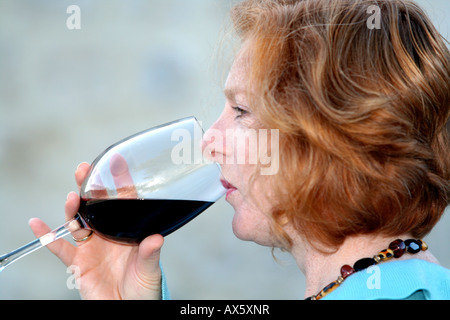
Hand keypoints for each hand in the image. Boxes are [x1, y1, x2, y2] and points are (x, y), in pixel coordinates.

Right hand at [29, 158, 164, 299]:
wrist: (127, 309)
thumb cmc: (143, 287)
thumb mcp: (150, 270)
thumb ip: (150, 253)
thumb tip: (156, 238)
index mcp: (128, 230)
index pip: (123, 202)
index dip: (119, 182)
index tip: (116, 162)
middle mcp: (108, 234)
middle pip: (96, 205)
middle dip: (89, 187)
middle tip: (84, 170)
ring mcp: (91, 246)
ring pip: (78, 221)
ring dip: (72, 209)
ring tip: (72, 198)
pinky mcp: (78, 262)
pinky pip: (59, 247)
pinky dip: (47, 236)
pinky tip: (37, 224)